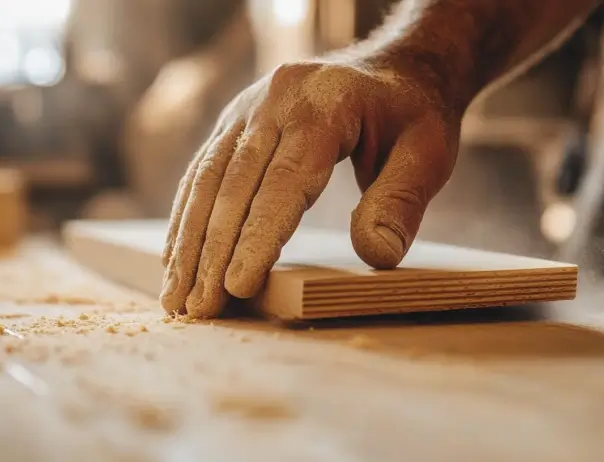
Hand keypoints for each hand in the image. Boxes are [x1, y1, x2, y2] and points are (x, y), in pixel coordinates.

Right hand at [161, 60, 462, 317]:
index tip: (237, 287)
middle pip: (233, 183)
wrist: (395, 68)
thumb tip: (377, 258)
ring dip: (187, 241)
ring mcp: (248, 108)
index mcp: (322, 105)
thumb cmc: (412, 115)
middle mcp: (273, 100)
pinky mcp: (235, 121)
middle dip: (211, 252)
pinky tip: (177, 257)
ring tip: (175, 297)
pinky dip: (186, 217)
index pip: (283, 181)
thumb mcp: (427, 154)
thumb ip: (400, 203)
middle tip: (197, 309)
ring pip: (206, 179)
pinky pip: (203, 171)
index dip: (257, 236)